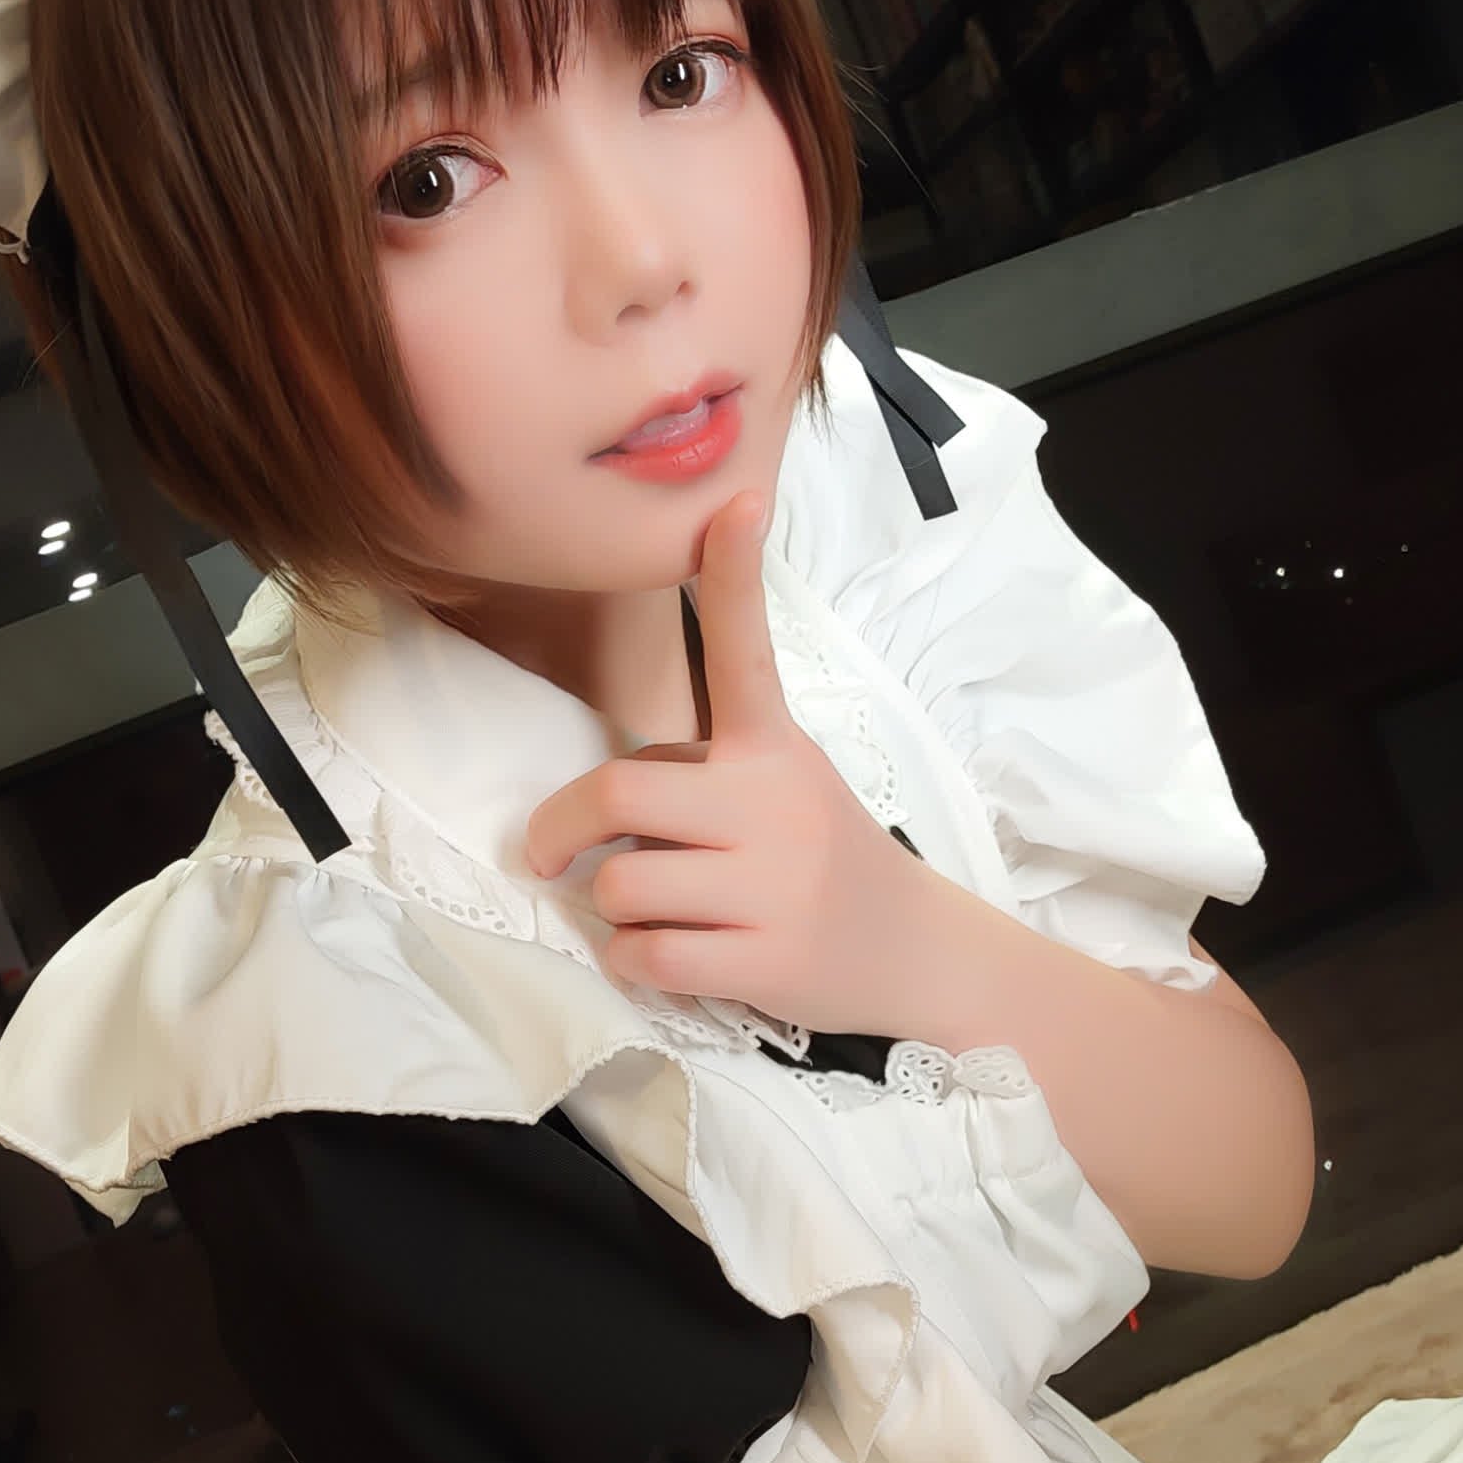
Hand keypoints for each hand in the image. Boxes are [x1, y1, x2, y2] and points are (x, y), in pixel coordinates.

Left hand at [523, 490, 931, 1031]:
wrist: (915, 952)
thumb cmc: (821, 862)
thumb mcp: (787, 784)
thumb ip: (708, 767)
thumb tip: (602, 797)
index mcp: (774, 750)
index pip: (747, 652)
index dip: (736, 575)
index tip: (734, 501)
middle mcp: (773, 805)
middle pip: (620, 792)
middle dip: (560, 828)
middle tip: (547, 851)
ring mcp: (773, 885)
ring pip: (622, 886)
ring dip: (610, 909)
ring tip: (653, 911)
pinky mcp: (767, 959)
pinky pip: (646, 955)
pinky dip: (629, 961)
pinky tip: (662, 954)